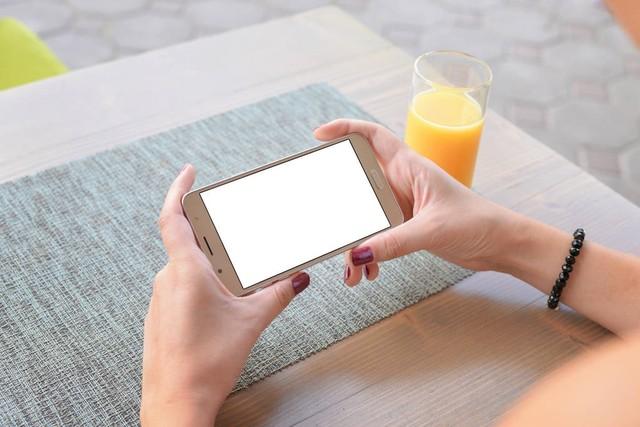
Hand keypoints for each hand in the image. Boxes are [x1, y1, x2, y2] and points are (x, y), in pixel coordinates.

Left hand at [140, 165, 309, 425]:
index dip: (177, 189)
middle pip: (185, 240)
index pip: (172, 217)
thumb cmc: (208, 361)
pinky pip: (179, 285)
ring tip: (234, 275)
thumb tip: (301, 278)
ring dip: (208, 262)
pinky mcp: (160, 315)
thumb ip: (279, 294)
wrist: (176, 401)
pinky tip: (219, 301)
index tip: (188, 171)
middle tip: (233, 231)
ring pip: (184, 265)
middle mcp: (167, 278)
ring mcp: (160, 298)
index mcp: (185, 270)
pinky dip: (200, 283)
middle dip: (209, 233)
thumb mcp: (251, 321)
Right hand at [315, 119, 515, 284]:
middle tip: (326, 220)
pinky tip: (367, 271)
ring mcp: (402, 204)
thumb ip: (393, 242)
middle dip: (339, 202)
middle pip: (358, 180)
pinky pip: (376, 236)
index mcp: (409, 166)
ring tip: (350, 268)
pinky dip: (368, 253)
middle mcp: (401, 182)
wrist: (500, 244)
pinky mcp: (405, 225)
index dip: (345, 129)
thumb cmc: (477, 222)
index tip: (319, 136)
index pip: (372, 136)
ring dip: (354, 241)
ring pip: (364, 216)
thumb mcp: (431, 229)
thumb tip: (357, 254)